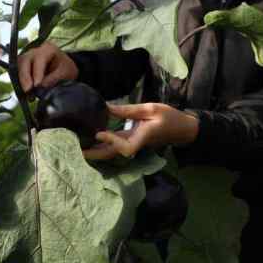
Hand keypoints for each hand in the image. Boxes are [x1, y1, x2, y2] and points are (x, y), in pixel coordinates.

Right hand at [18, 42, 78, 93]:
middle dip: (25, 76)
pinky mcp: (21, 64)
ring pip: (18, 66)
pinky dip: (20, 82)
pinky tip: (24, 92)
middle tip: (27, 90)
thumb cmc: (65, 67)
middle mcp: (34, 50)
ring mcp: (26, 56)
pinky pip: (17, 71)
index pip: (39, 59)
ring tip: (27, 93)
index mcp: (47, 48)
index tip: (37, 84)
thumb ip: (55, 77)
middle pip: (24, 60)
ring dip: (21, 80)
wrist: (62, 66)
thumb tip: (42, 85)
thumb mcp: (66, 71)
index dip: (37, 72)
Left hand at [83, 103, 199, 160]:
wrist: (183, 128)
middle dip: (97, 154)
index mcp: (143, 137)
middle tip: (78, 151)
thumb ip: (129, 110)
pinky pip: (117, 145)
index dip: (112, 142)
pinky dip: (105, 144)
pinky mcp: (134, 140)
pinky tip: (95, 140)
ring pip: (114, 151)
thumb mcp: (151, 108)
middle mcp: (137, 143)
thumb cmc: (170, 117)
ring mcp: (135, 143)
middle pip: (114, 154)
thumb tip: (108, 108)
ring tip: (81, 146)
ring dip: (99, 150)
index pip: (125, 147)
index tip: (99, 133)